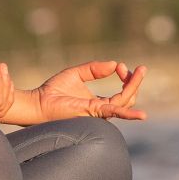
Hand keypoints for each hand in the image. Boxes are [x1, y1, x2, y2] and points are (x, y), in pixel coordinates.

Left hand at [32, 60, 147, 122]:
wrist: (38, 102)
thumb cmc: (53, 91)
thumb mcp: (77, 73)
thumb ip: (95, 68)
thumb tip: (114, 64)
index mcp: (98, 102)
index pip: (121, 92)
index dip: (126, 78)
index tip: (120, 66)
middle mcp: (101, 109)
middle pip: (128, 98)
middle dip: (134, 82)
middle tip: (141, 68)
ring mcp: (98, 112)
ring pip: (125, 102)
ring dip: (134, 86)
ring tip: (140, 72)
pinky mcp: (93, 112)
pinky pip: (114, 112)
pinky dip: (128, 113)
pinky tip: (141, 115)